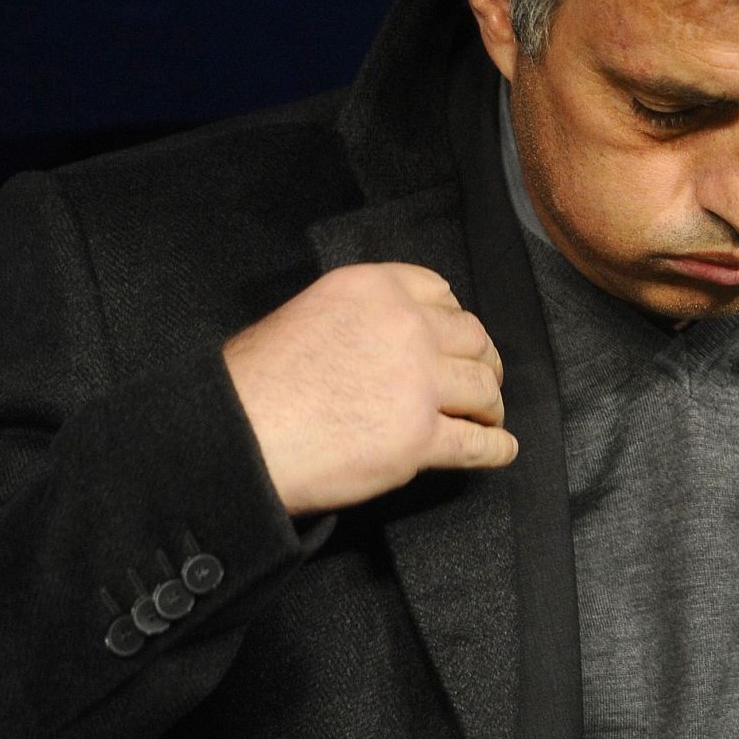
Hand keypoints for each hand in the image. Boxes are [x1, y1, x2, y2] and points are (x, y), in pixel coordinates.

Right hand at [222, 263, 515, 514]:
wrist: (236, 438)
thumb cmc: (253, 382)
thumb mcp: (307, 313)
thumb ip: (358, 318)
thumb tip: (381, 343)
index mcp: (374, 289)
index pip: (439, 291)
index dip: (452, 319)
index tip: (455, 337)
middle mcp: (406, 327)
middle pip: (472, 338)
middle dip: (481, 360)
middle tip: (481, 379)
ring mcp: (419, 383)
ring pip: (483, 388)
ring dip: (491, 404)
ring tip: (488, 416)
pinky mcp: (420, 438)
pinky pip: (477, 443)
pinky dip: (496, 448)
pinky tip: (501, 449)